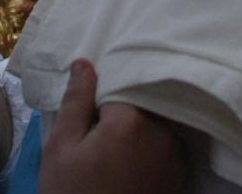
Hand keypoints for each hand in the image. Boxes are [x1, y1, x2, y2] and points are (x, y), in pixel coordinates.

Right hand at [40, 59, 186, 193]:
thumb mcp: (61, 148)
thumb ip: (76, 102)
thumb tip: (85, 63)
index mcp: (132, 119)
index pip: (120, 85)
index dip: (102, 97)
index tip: (90, 113)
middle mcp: (162, 133)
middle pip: (143, 104)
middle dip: (122, 112)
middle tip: (98, 135)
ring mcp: (176, 157)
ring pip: (156, 125)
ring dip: (139, 131)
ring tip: (113, 153)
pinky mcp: (180, 178)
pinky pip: (166, 149)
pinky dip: (151, 150)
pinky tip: (130, 167)